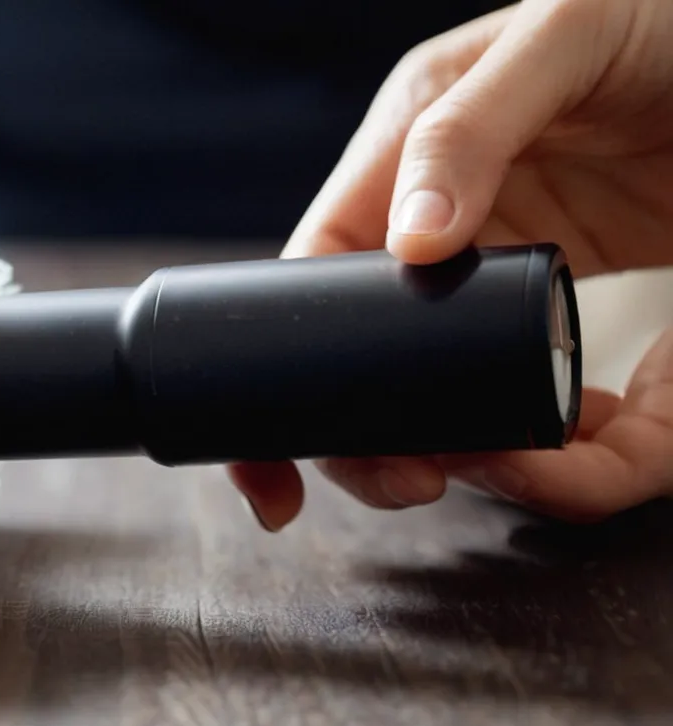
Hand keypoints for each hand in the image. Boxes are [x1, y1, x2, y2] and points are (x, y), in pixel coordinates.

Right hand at [231, 0, 672, 529]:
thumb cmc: (660, 18)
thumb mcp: (561, 37)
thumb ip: (468, 127)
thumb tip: (408, 242)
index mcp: (410, 158)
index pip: (319, 276)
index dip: (289, 365)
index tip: (288, 449)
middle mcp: (451, 232)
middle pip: (375, 363)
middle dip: (376, 440)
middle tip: (411, 481)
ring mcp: (513, 284)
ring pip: (464, 403)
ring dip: (483, 456)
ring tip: (517, 459)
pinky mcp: (581, 319)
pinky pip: (565, 412)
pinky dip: (575, 455)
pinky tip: (583, 443)